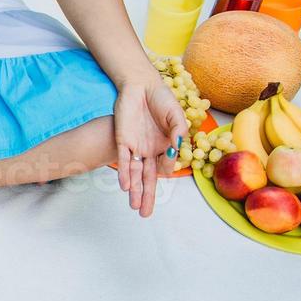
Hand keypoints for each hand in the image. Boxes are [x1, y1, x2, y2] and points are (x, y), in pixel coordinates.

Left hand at [114, 79, 189, 217]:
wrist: (141, 85)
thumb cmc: (161, 99)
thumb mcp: (176, 116)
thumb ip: (179, 133)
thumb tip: (176, 151)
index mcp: (164, 146)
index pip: (165, 166)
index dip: (167, 169)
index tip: (169, 168)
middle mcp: (148, 150)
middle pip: (147, 178)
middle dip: (147, 197)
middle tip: (145, 215)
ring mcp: (135, 146)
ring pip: (134, 173)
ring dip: (134, 190)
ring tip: (135, 208)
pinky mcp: (122, 140)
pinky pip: (122, 160)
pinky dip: (124, 173)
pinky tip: (125, 186)